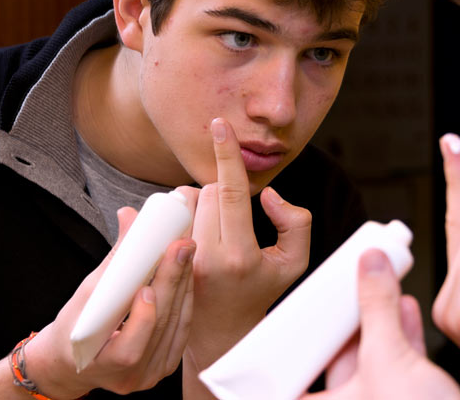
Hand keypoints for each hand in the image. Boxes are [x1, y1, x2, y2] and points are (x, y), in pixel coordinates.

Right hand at [23, 195, 196, 397]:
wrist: (73, 361)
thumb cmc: (73, 328)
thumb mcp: (84, 296)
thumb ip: (113, 261)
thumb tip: (130, 216)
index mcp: (101, 366)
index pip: (129, 349)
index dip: (141, 319)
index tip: (147, 286)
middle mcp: (131, 377)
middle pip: (159, 328)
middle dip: (172, 283)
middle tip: (181, 246)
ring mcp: (152, 374)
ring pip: (176, 326)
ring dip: (183, 285)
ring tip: (186, 251)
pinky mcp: (166, 364)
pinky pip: (182, 328)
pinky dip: (185, 298)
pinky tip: (188, 272)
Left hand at [185, 117, 311, 370]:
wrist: (219, 334)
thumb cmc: (261, 291)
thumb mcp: (295, 262)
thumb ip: (296, 222)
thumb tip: (269, 195)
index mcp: (241, 255)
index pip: (232, 194)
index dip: (226, 156)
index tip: (218, 125)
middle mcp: (206, 257)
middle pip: (208, 192)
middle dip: (221, 190)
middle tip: (232, 216)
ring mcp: (180, 261)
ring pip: (187, 201)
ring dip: (201, 201)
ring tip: (214, 228)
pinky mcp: (163, 260)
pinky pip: (169, 216)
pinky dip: (184, 213)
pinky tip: (191, 232)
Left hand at [302, 249, 459, 399]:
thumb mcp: (388, 359)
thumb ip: (378, 308)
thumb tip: (370, 268)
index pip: (291, 368)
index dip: (295, 335)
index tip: (303, 302)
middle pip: (332, 354)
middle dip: (344, 316)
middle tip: (347, 283)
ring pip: (368, 356)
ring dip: (376, 319)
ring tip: (378, 285)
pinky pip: (396, 362)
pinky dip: (400, 334)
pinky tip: (405, 309)